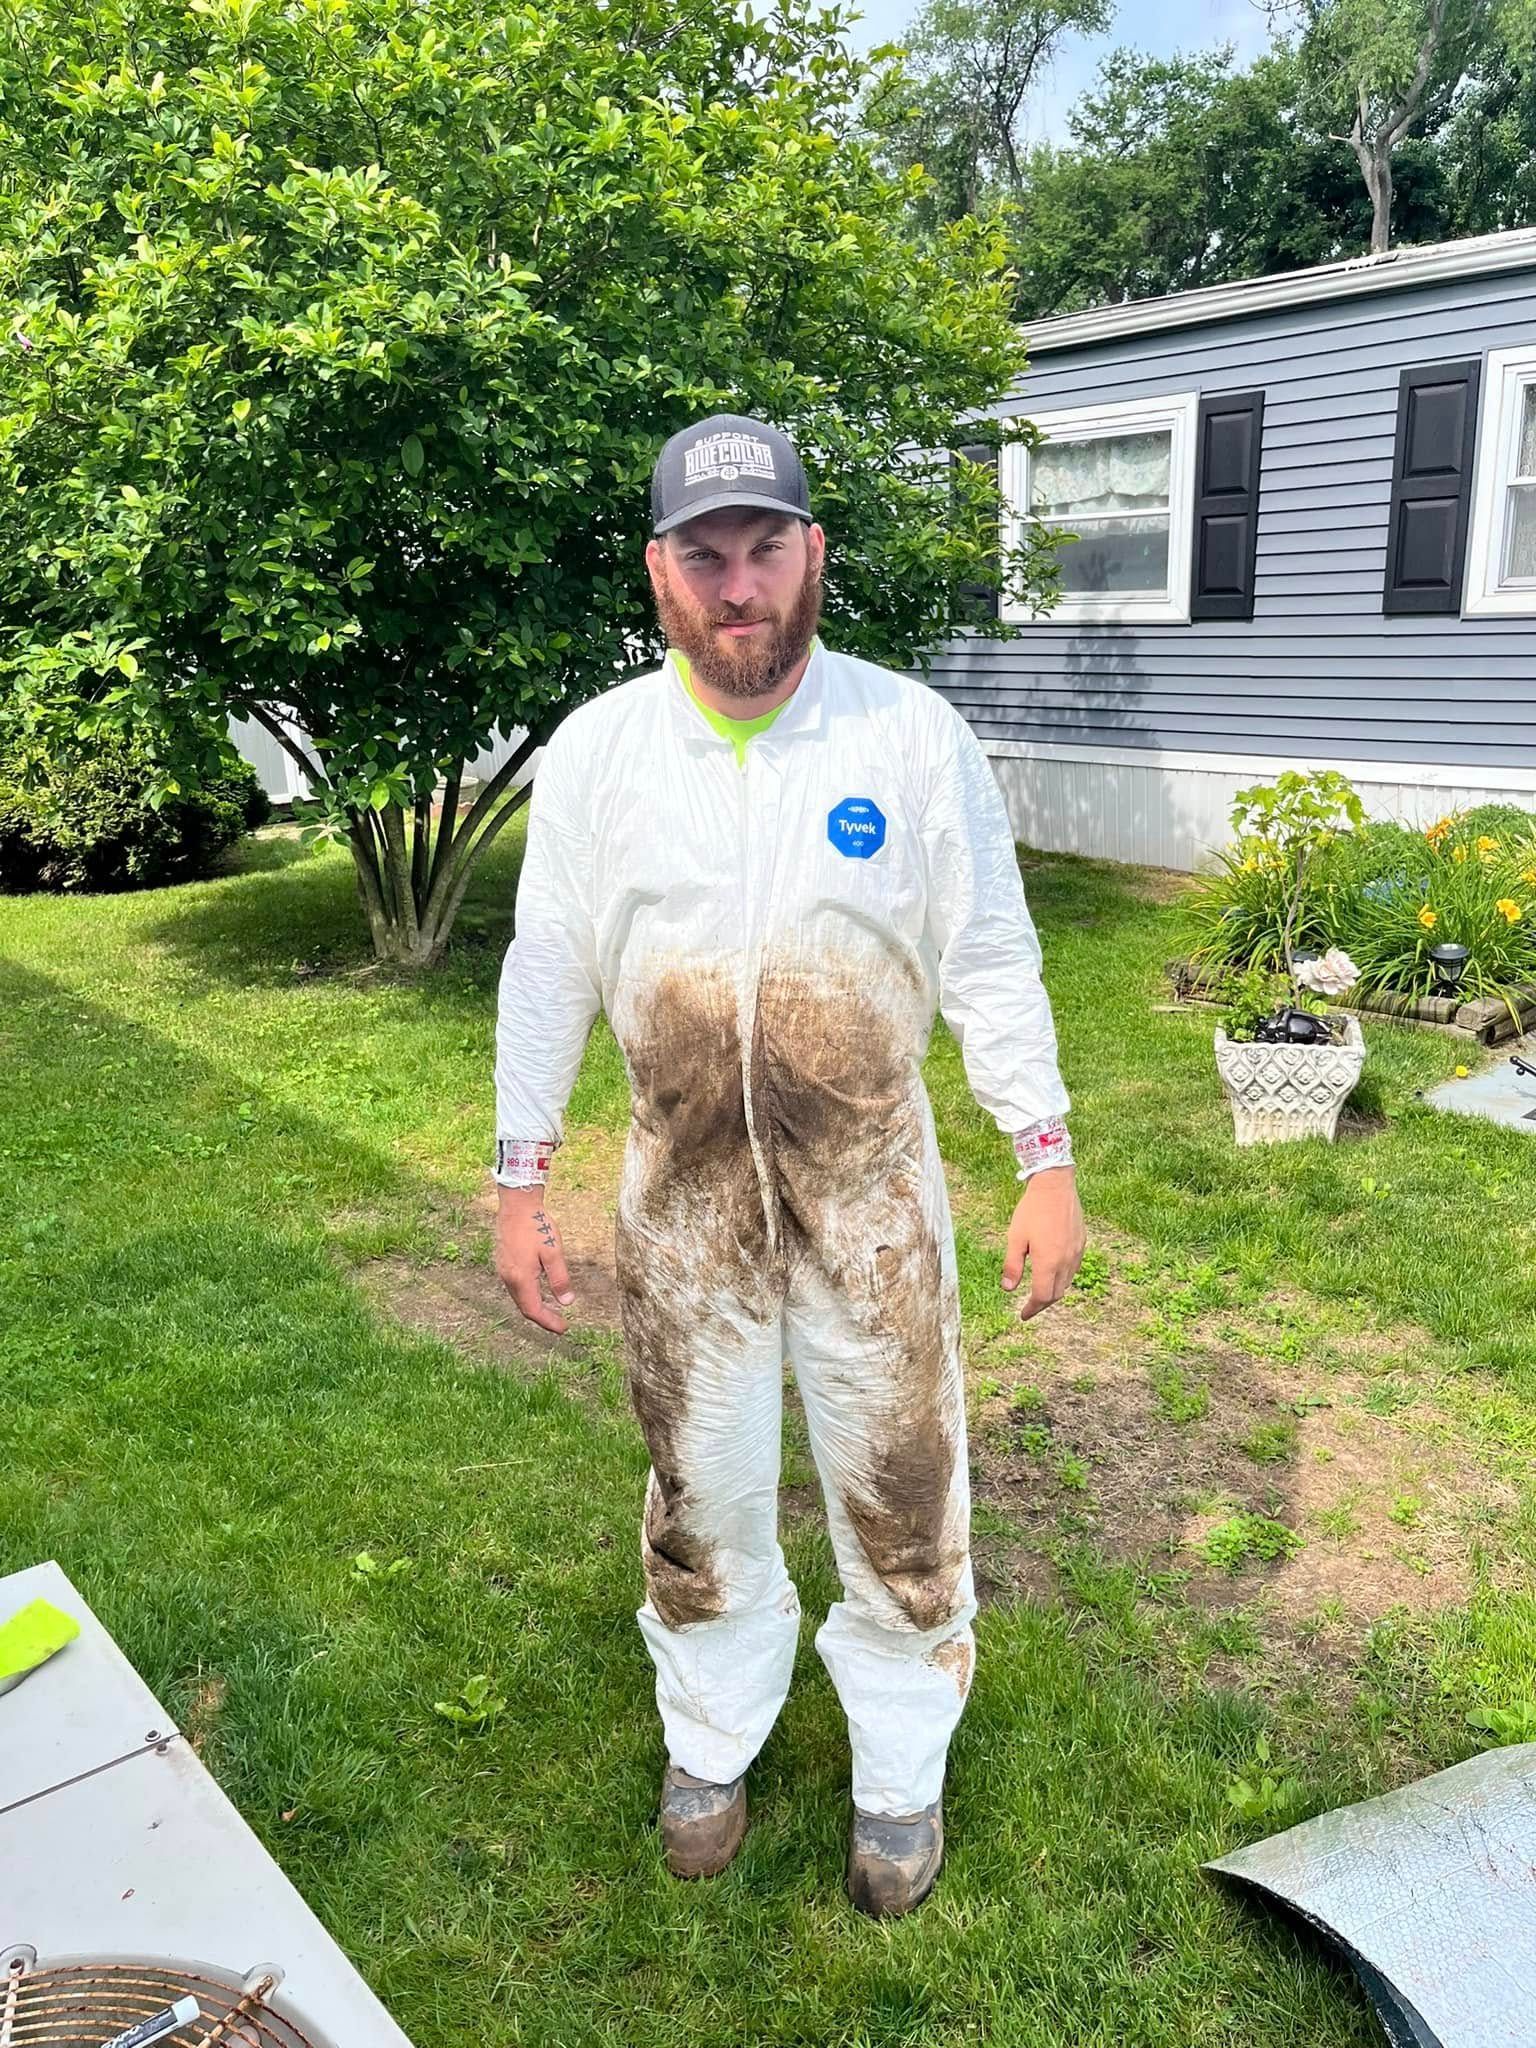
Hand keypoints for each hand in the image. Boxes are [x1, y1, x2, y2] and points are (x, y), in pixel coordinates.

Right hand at [494, 1185, 575, 1334]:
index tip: (564, 1329)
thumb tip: (567, 1303)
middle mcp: (508, 1277)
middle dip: (543, 1318)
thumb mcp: (553, 1252)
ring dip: (534, 1307)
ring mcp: (503, 1270)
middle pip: (524, 1307)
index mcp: (521, 1278)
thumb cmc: (536, 1225)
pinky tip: (538, 1291)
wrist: (516, 1204)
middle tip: (560, 1324)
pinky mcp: (503, 1262)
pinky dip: (527, 1295)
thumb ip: (559, 1279)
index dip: (549, 1322)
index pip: (534, 1310)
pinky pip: (515, 1287)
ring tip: (551, 1311)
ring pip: (519, 1298)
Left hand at [1000, 1167, 1085, 1321]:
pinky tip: (1052, 1271)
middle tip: (1030, 1306)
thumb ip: (1012, 1265)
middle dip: (1042, 1303)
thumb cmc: (1032, 1211)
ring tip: (1040, 1291)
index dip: (1032, 1309)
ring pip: (1066, 1282)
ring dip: (1053, 1291)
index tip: (1023, 1315)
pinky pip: (1073, 1269)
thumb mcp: (1015, 1238)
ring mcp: (1076, 1253)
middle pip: (1056, 1293)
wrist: (1055, 1186)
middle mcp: (1065, 1261)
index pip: (1042, 1296)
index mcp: (1048, 1262)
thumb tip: (1008, 1289)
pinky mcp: (1081, 1244)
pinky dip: (1062, 1278)